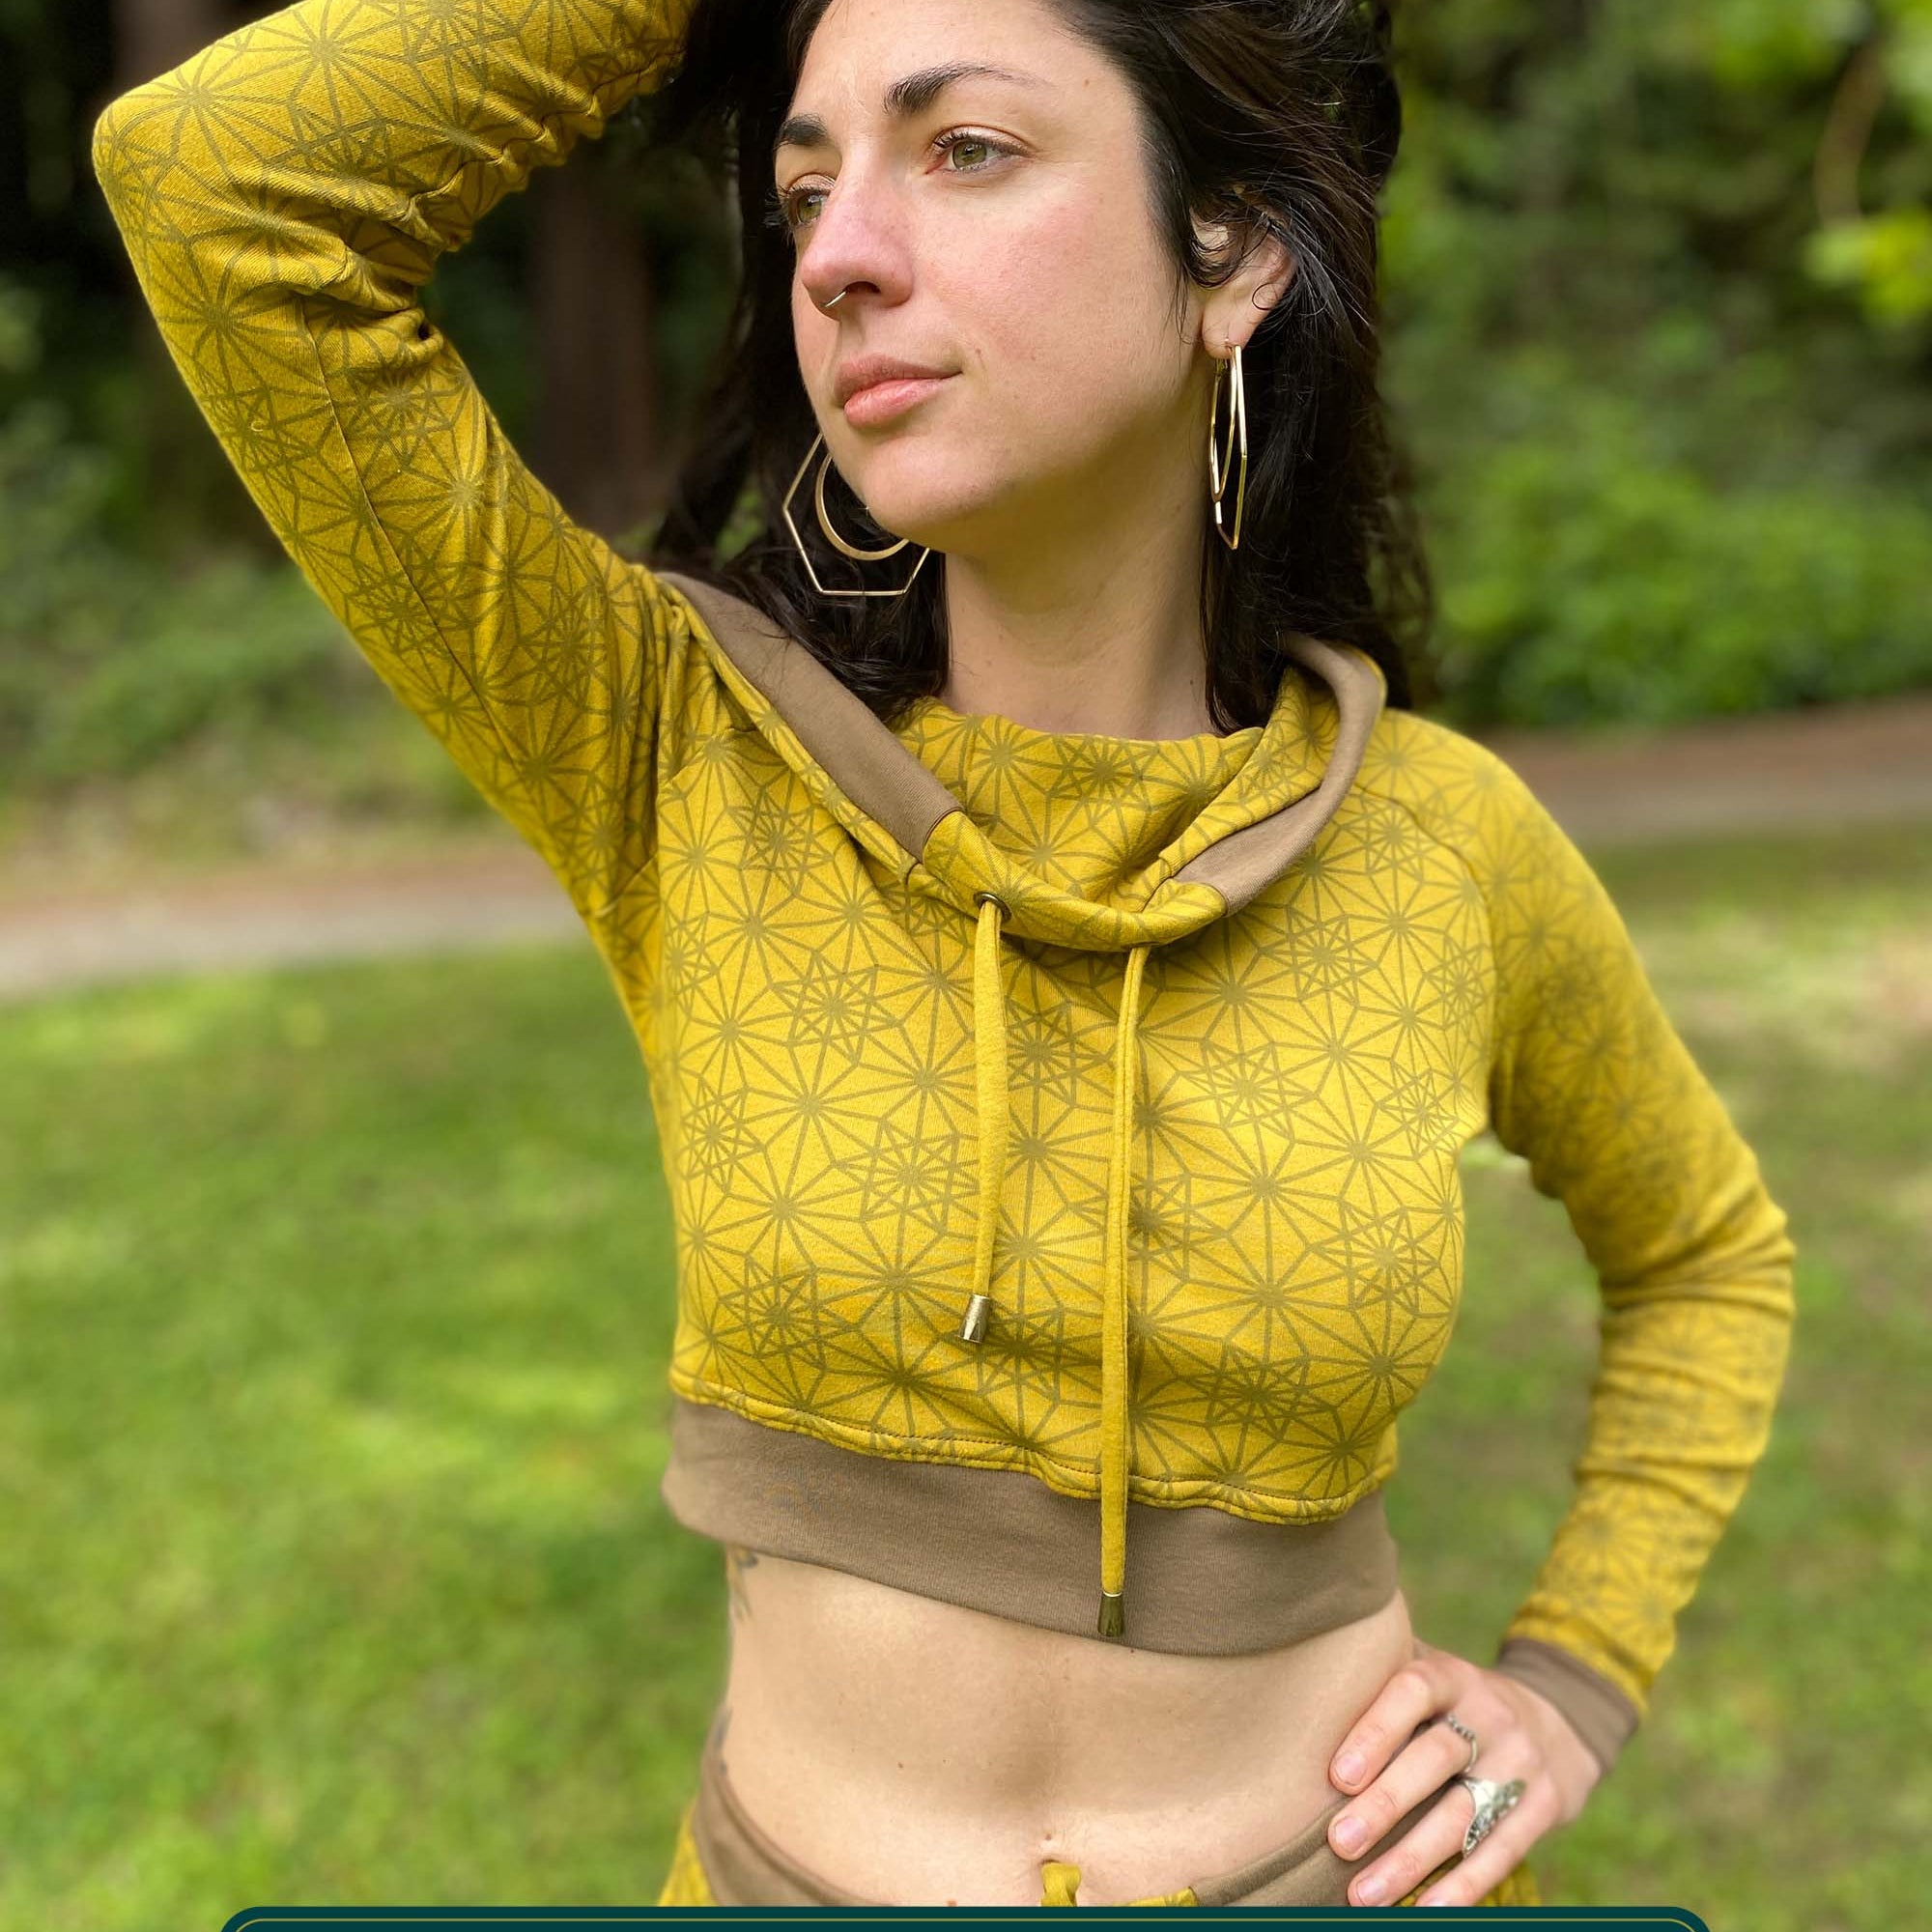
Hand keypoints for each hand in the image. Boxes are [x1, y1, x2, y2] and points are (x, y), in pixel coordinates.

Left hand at [1322, 1637, 1602, 1907]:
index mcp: (1451, 1676)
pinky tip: (1425, 1910)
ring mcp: (1521, 1761)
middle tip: (1339, 1842)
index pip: (1413, 1691)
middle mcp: (1490, 1714)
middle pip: (1437, 1758)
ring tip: (1365, 1894)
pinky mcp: (1545, 1805)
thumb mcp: (1429, 1674)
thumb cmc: (1455, 1703)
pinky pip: (1502, 1850)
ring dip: (1413, 1858)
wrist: (1556, 1720)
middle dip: (1387, 1803)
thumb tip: (1290, 1693)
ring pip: (1465, 1813)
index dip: (1376, 1730)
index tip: (1337, 1775)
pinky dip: (1463, 1885)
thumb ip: (1377, 1679)